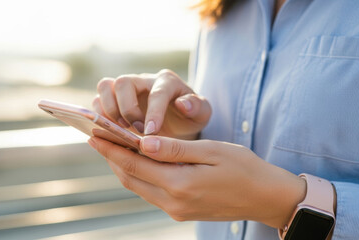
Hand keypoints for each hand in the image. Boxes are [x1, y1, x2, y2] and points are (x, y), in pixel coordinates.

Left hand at [88, 133, 305, 228]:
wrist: (265, 197)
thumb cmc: (244, 168)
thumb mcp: (212, 151)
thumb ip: (175, 149)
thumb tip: (142, 142)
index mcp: (180, 184)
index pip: (134, 163)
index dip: (111, 148)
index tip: (93, 134)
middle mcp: (173, 201)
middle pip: (130, 177)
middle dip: (112, 156)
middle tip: (98, 137)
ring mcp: (176, 210)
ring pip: (138, 186)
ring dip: (124, 166)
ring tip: (113, 146)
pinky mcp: (181, 211)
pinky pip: (151, 192)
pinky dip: (139, 175)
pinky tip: (139, 161)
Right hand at [93, 69, 210, 139]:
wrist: (177, 123)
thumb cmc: (189, 117)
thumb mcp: (202, 114)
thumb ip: (198, 107)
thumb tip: (184, 104)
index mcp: (167, 81)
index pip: (157, 92)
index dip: (153, 112)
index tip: (151, 132)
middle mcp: (143, 80)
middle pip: (123, 82)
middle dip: (127, 109)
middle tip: (135, 131)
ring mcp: (125, 89)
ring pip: (105, 86)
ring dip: (108, 110)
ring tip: (120, 131)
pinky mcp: (112, 100)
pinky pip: (97, 102)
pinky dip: (100, 117)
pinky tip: (111, 134)